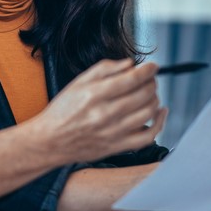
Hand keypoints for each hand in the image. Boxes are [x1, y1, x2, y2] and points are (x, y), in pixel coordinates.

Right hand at [22, 59, 165, 164]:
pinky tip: (159, 112)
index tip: (153, 66)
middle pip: (143, 94)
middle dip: (152, 83)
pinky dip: (159, 123)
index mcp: (95, 95)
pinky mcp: (118, 146)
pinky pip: (148, 136)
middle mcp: (106, 114)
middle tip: (149, 79)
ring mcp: (113, 132)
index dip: (148, 70)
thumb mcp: (78, 82)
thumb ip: (105, 69)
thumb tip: (130, 64)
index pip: (132, 79)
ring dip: (155, 99)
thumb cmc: (62, 111)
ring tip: (150, 94)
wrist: (50, 141)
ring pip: (148, 112)